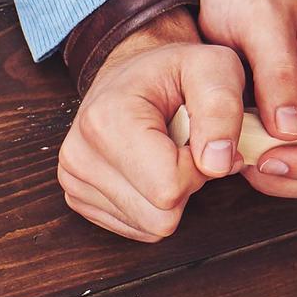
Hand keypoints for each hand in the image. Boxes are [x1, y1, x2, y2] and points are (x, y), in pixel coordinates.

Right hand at [60, 10, 239, 240]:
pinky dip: (153, 205)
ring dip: (171, 196)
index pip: (169, 188)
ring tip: (167, 154)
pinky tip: (150, 170)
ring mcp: (73, 180)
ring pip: (150, 227)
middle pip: (160, 218)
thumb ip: (223, 109)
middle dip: (186, 187)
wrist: (131, 72)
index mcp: (106, 120)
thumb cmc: (174, 71)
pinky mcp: (78, 197)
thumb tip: (217, 164)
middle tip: (184, 148)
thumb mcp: (213, 68)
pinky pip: (136, 228)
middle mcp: (79, 154)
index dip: (200, 169)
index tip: (199, 138)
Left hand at [193, 0, 296, 196]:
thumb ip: (278, 73)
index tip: (269, 159)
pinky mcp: (273, 120)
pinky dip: (256, 165)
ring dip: (276, 178)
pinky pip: (278, 160)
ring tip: (235, 155)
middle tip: (247, 164)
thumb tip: (289, 130)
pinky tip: (226, 146)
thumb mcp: (261, 21)